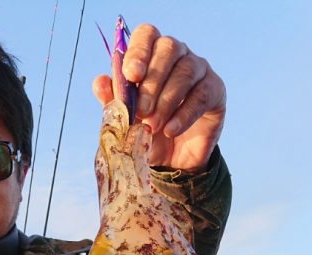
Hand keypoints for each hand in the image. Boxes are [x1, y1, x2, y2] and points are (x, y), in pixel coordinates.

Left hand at [92, 23, 225, 170]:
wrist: (174, 160)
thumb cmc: (149, 131)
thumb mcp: (128, 120)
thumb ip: (114, 101)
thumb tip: (99, 82)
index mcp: (152, 54)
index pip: (147, 35)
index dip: (139, 51)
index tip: (131, 76)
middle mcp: (178, 54)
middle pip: (167, 49)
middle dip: (151, 82)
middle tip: (141, 111)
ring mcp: (199, 69)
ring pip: (184, 72)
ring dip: (166, 102)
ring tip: (154, 126)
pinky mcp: (215, 89)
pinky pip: (201, 95)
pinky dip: (183, 114)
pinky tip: (170, 130)